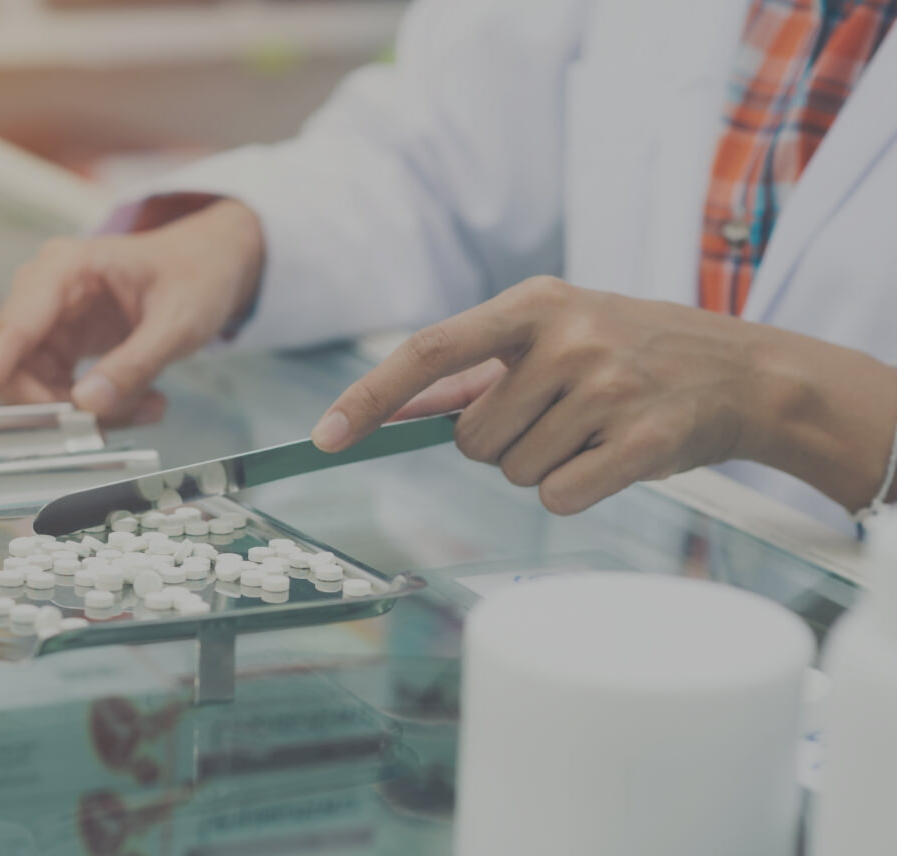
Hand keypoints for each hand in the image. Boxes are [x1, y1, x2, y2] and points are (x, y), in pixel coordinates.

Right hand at [0, 199, 263, 424]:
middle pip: (20, 370)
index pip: (12, 329)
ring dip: (90, 414)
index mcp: (65, 269)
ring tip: (147, 409)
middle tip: (113, 426)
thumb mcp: (176, 322)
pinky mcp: (65, 346)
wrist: (214, 263)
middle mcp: (46, 295)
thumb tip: (87, 406)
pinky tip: (143, 403)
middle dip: (61, 409)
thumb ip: (134, 365)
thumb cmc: (195, 274)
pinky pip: (63, 393)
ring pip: (41, 391)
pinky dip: (101, 408)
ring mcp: (52, 322)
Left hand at [311, 276, 893, 514]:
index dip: (370, 395)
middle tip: (555, 417)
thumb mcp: (555, 331)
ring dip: (540, 465)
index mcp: (534, 303)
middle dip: (498, 444)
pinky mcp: (643, 439)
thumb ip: (474, 369)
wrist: (742, 369)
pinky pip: (559, 496)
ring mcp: (607, 387)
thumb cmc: (629, 350)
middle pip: (472, 439)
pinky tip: (611, 457)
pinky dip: (573, 490)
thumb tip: (391, 404)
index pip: (428, 350)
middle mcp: (567, 338)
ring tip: (591, 429)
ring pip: (513, 472)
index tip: (325, 435)